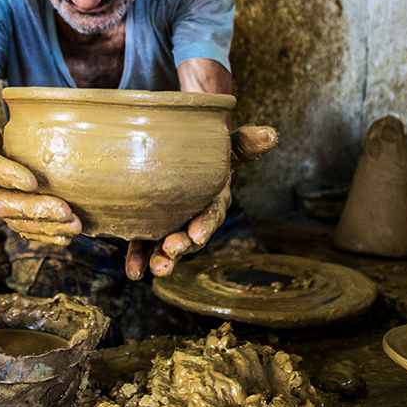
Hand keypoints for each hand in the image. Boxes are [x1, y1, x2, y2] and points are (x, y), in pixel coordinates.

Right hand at [0, 64, 81, 244]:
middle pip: (4, 202)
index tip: (31, 180)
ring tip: (73, 226)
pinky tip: (67, 236)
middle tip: (65, 209)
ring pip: (17, 220)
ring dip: (45, 226)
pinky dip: (44, 234)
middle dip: (35, 208)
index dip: (5, 174)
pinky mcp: (5, 210)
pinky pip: (23, 228)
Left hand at [124, 124, 278, 278]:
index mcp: (213, 200)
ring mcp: (171, 226)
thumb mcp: (225, 147)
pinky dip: (138, 260)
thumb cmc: (207, 154)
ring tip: (154, 269)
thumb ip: (244, 143)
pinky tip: (133, 272)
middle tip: (170, 251)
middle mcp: (194, 218)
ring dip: (162, 259)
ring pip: (167, 246)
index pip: (212, 214)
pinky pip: (144, 247)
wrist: (179, 156)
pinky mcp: (150, 230)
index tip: (196, 233)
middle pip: (190, 235)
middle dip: (182, 246)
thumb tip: (272, 134)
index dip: (205, 224)